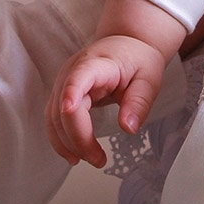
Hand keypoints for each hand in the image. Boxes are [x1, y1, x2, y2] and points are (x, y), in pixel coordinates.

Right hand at [46, 34, 165, 168]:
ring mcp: (65, 80)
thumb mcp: (149, 78)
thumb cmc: (138, 59)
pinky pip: (54, 118)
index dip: (71, 93)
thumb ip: (139, 102)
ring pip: (54, 117)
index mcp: (97, 63)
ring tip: (90, 160)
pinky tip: (74, 153)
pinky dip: (61, 138)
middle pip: (64, 107)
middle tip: (99, 160)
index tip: (69, 110)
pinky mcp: (62, 92)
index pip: (78, 77)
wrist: (127, 42)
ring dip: (67, 143)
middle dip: (78, 138)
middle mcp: (74, 70)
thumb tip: (128, 128)